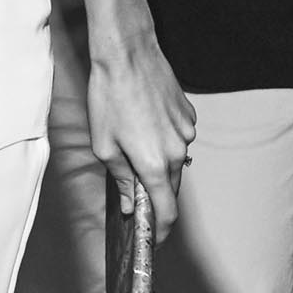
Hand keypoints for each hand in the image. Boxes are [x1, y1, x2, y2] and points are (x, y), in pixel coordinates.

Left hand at [58, 6, 195, 237]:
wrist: (127, 53)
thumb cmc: (109, 97)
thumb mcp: (104, 145)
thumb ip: (120, 179)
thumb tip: (130, 204)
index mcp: (154, 164)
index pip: (167, 211)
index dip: (162, 230)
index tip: (155, 238)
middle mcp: (178, 151)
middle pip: (170, 186)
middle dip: (154, 193)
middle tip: (132, 191)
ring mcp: (187, 131)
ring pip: (175, 160)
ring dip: (158, 162)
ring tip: (132, 141)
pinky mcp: (189, 114)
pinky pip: (178, 138)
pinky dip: (164, 140)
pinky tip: (144, 122)